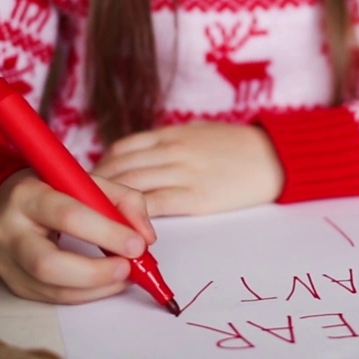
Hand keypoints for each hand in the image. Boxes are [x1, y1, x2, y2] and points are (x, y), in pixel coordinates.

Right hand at [0, 168, 156, 303]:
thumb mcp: (85, 182)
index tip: (137, 244)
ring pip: (51, 289)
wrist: (8, 203)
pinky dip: (86, 294)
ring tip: (123, 276)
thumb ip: (123, 201)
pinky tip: (106, 283)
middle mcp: (9, 230)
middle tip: (129, 268)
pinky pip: (53, 298)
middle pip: (48, 264)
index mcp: (28, 194)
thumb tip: (146, 237)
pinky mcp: (13, 283)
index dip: (106, 233)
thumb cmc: (52, 190)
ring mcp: (6, 261)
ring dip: (96, 288)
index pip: (67, 216)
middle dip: (97, 272)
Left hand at [94, 122, 283, 215]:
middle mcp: (172, 150)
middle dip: (95, 189)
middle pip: (119, 168)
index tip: (88, 185)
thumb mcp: (201, 131)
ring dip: (108, 205)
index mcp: (172, 134)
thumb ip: (171, 141)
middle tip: (81, 208)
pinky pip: (153, 204)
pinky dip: (131, 216)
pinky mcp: (196, 195)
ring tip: (95, 222)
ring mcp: (183, 172)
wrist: (277, 157)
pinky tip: (122, 227)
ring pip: (130, 186)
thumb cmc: (241, 147)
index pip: (122, 149)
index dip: (100, 168)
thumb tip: (141, 154)